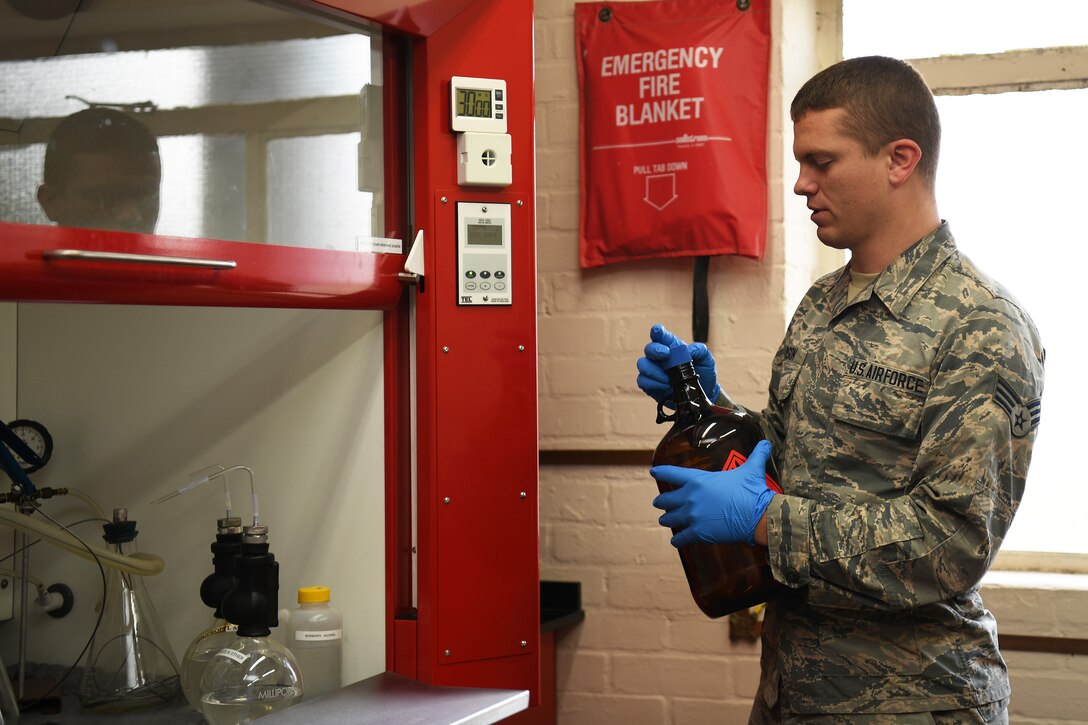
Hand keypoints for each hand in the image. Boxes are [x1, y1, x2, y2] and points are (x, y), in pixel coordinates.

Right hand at [636, 324, 719, 405]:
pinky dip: (653, 383)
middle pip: (649, 349)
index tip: (657, 331)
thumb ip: (700, 350)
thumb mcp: (706, 359)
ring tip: (669, 379)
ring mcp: (654, 371)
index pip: (661, 336)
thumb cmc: (702, 373)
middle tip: (666, 354)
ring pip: (643, 364)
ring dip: (655, 371)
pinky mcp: (651, 385)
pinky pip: (643, 381)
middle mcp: (661, 357)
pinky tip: (665, 386)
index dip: (657, 332)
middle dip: (655, 350)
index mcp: (672, 347)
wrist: (703, 393)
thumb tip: (690, 350)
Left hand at [651, 440, 774, 546]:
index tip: (653, 472)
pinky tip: (676, 540)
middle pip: (665, 500)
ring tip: (665, 520)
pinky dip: (677, 539)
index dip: (661, 472)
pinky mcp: (698, 533)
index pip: (672, 474)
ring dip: (667, 519)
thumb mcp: (752, 470)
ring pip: (669, 519)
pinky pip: (680, 538)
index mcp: (698, 481)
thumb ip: (756, 455)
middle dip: (662, 502)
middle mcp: (691, 498)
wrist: (758, 516)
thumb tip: (766, 444)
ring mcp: (692, 517)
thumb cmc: (752, 491)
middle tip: (659, 503)